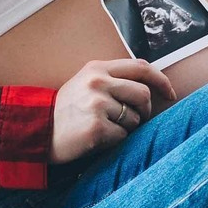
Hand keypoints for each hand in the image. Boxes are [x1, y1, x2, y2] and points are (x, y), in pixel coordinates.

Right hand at [50, 57, 175, 162]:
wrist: (37, 131)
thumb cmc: (66, 110)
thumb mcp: (85, 83)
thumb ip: (113, 80)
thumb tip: (151, 88)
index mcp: (97, 68)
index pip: (141, 67)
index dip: (161, 80)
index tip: (170, 93)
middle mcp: (97, 83)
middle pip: (143, 94)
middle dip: (145, 111)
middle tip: (135, 120)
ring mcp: (97, 105)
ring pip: (135, 118)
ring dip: (127, 128)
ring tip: (105, 128)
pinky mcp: (97, 128)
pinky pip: (123, 136)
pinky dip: (115, 141)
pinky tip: (97, 138)